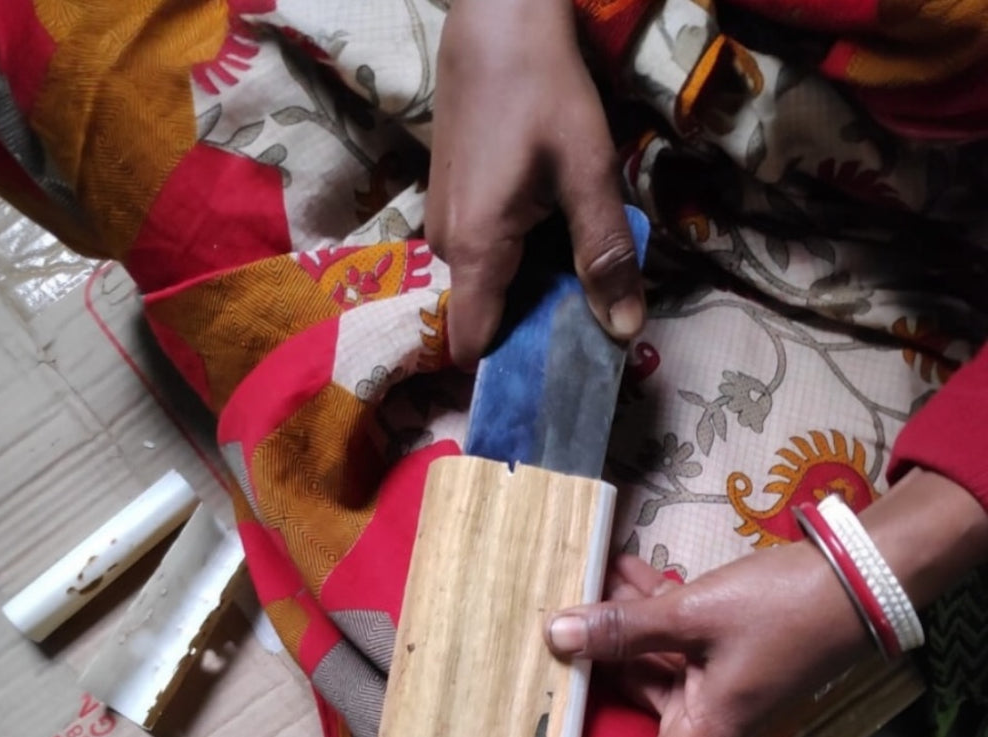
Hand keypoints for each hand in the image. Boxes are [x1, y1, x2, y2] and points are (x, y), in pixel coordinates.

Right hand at [427, 0, 643, 369]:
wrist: (496, 17)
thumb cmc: (543, 91)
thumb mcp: (588, 174)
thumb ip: (604, 255)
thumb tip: (624, 332)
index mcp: (476, 250)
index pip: (474, 345)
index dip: (510, 367)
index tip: (555, 371)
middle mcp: (447, 247)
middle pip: (485, 317)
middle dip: (532, 325)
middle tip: (587, 312)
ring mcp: (442, 222)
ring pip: (485, 285)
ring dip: (528, 287)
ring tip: (575, 266)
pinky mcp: (448, 200)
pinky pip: (482, 255)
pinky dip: (516, 258)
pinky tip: (550, 228)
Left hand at [540, 546, 872, 736]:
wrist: (861, 578)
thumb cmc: (785, 612)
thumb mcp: (694, 616)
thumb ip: (624, 627)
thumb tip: (558, 634)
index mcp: (701, 736)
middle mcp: (702, 718)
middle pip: (629, 704)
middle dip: (590, 666)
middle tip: (544, 633)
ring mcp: (712, 683)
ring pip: (645, 660)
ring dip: (619, 621)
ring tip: (586, 577)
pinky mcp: (720, 650)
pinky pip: (670, 636)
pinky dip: (648, 608)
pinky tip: (624, 568)